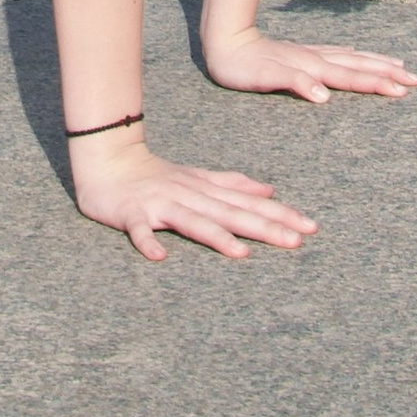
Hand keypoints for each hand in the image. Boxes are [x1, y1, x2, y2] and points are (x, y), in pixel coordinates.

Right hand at [66, 132, 316, 262]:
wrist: (106, 160)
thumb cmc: (155, 175)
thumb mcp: (198, 176)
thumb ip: (232, 183)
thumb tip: (270, 188)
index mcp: (205, 189)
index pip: (248, 203)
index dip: (279, 214)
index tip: (310, 227)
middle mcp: (188, 195)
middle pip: (230, 213)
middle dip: (263, 227)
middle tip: (295, 241)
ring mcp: (160, 204)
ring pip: (192, 221)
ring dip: (216, 236)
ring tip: (241, 254)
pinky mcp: (132, 214)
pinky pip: (140, 230)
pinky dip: (148, 242)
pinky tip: (159, 257)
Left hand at [200, 26, 416, 105]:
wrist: (224, 42)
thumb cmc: (242, 67)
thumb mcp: (265, 78)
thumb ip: (296, 84)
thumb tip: (324, 95)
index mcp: (311, 67)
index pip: (351, 77)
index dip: (377, 83)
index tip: (403, 89)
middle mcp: (314, 59)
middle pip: (358, 65)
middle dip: (387, 73)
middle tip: (415, 79)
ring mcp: (309, 54)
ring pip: (351, 57)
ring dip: (375, 63)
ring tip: (398, 66)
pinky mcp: (300, 54)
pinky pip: (336, 54)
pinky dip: (353, 56)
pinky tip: (356, 54)